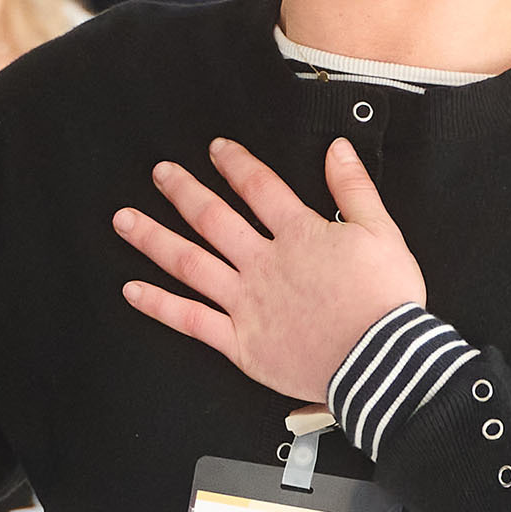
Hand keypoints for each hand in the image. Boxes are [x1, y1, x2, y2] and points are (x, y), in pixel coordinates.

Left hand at [113, 137, 425, 402]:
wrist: (384, 361)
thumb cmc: (386, 301)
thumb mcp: (382, 233)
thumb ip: (354, 188)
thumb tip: (338, 150)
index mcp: (299, 235)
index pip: (258, 187)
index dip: (235, 163)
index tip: (216, 149)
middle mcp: (264, 264)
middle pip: (213, 219)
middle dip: (182, 192)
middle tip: (160, 173)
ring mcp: (247, 303)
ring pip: (190, 263)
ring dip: (153, 240)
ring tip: (124, 220)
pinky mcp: (240, 342)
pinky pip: (190, 320)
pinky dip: (159, 306)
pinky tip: (132, 291)